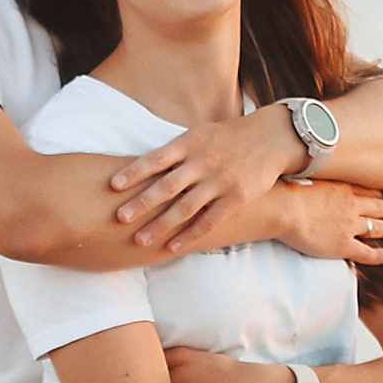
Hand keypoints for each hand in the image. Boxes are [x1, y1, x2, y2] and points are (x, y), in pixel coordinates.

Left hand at [107, 103, 293, 251]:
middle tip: (119, 217)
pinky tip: (172, 248)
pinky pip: (209, 221)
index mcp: (190, 143)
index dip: (134, 172)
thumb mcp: (198, 134)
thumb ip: (173, 151)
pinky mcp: (236, 198)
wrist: (269, 139)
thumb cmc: (225, 138)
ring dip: (160, 225)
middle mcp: (203, 162)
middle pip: (167, 186)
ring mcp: (220, 182)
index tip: (112, 185)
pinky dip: (189, 236)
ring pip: (185, 208)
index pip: (156, 158)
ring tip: (139, 239)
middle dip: (141, 203)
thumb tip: (136, 165)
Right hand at [276, 180, 382, 268]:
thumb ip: (319, 172)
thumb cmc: (286, 188)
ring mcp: (349, 226)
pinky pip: (367, 252)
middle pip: (379, 208)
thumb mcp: (307, 173)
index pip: (369, 190)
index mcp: (343, 188)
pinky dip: (380, 255)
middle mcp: (351, 206)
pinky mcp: (342, 245)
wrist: (281, 206)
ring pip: (378, 228)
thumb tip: (314, 161)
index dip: (382, 193)